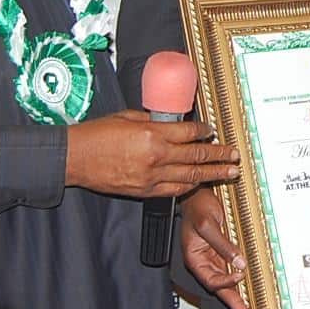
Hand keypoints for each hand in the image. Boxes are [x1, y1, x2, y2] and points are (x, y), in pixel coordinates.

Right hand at [64, 110, 238, 196]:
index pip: (189, 133)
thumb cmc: (97, 134)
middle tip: (234, 155)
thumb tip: (171, 123)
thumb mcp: (128, 117)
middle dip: (219, 155)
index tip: (212, 131)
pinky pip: (173, 190)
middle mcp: (156, 156)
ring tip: (229, 172)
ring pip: (190, 176)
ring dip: (212, 174)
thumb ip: (153, 121)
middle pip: (196, 156)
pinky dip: (189, 186)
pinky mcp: (144, 191)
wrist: (75, 158)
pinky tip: (200, 184)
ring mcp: (151, 176)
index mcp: (153, 134)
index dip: (205, 132)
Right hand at [181, 189, 251, 308]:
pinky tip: (248, 285)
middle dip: (233, 303)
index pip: (211, 279)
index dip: (225, 282)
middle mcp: (204, 261)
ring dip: (237, 294)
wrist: (199, 193)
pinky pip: (231, 268)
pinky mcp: (222, 251)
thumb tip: (238, 262)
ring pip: (226, 280)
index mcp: (195, 258)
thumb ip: (222, 244)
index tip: (239, 277)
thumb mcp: (208, 224)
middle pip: (219, 287)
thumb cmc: (197, 207)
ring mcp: (213, 257)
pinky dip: (238, 278)